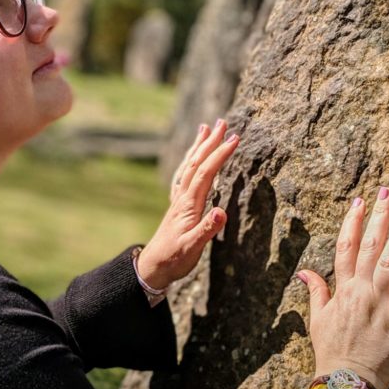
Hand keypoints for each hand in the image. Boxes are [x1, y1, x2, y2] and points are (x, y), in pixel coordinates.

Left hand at [136, 120, 239, 291]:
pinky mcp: (178, 205)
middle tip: (222, 122)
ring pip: (189, 166)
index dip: (220, 155)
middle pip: (196, 163)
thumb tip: (221, 211)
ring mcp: (179, 200)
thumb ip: (207, 230)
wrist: (153, 267)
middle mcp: (182, 197)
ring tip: (205, 127)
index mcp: (188, 205)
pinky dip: (191, 161)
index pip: (205, 173)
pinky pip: (185, 175)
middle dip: (210, 141)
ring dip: (198, 146)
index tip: (235, 138)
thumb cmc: (175, 259)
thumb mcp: (193, 248)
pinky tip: (193, 157)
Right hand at [297, 187, 388, 388]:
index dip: (353, 222)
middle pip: (371, 246)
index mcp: (343, 289)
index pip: (346, 247)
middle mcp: (361, 291)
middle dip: (379, 217)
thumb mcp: (317, 319)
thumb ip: (316, 292)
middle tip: (388, 192)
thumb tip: (304, 272)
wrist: (345, 380)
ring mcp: (380, 304)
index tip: (359, 202)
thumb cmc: (331, 352)